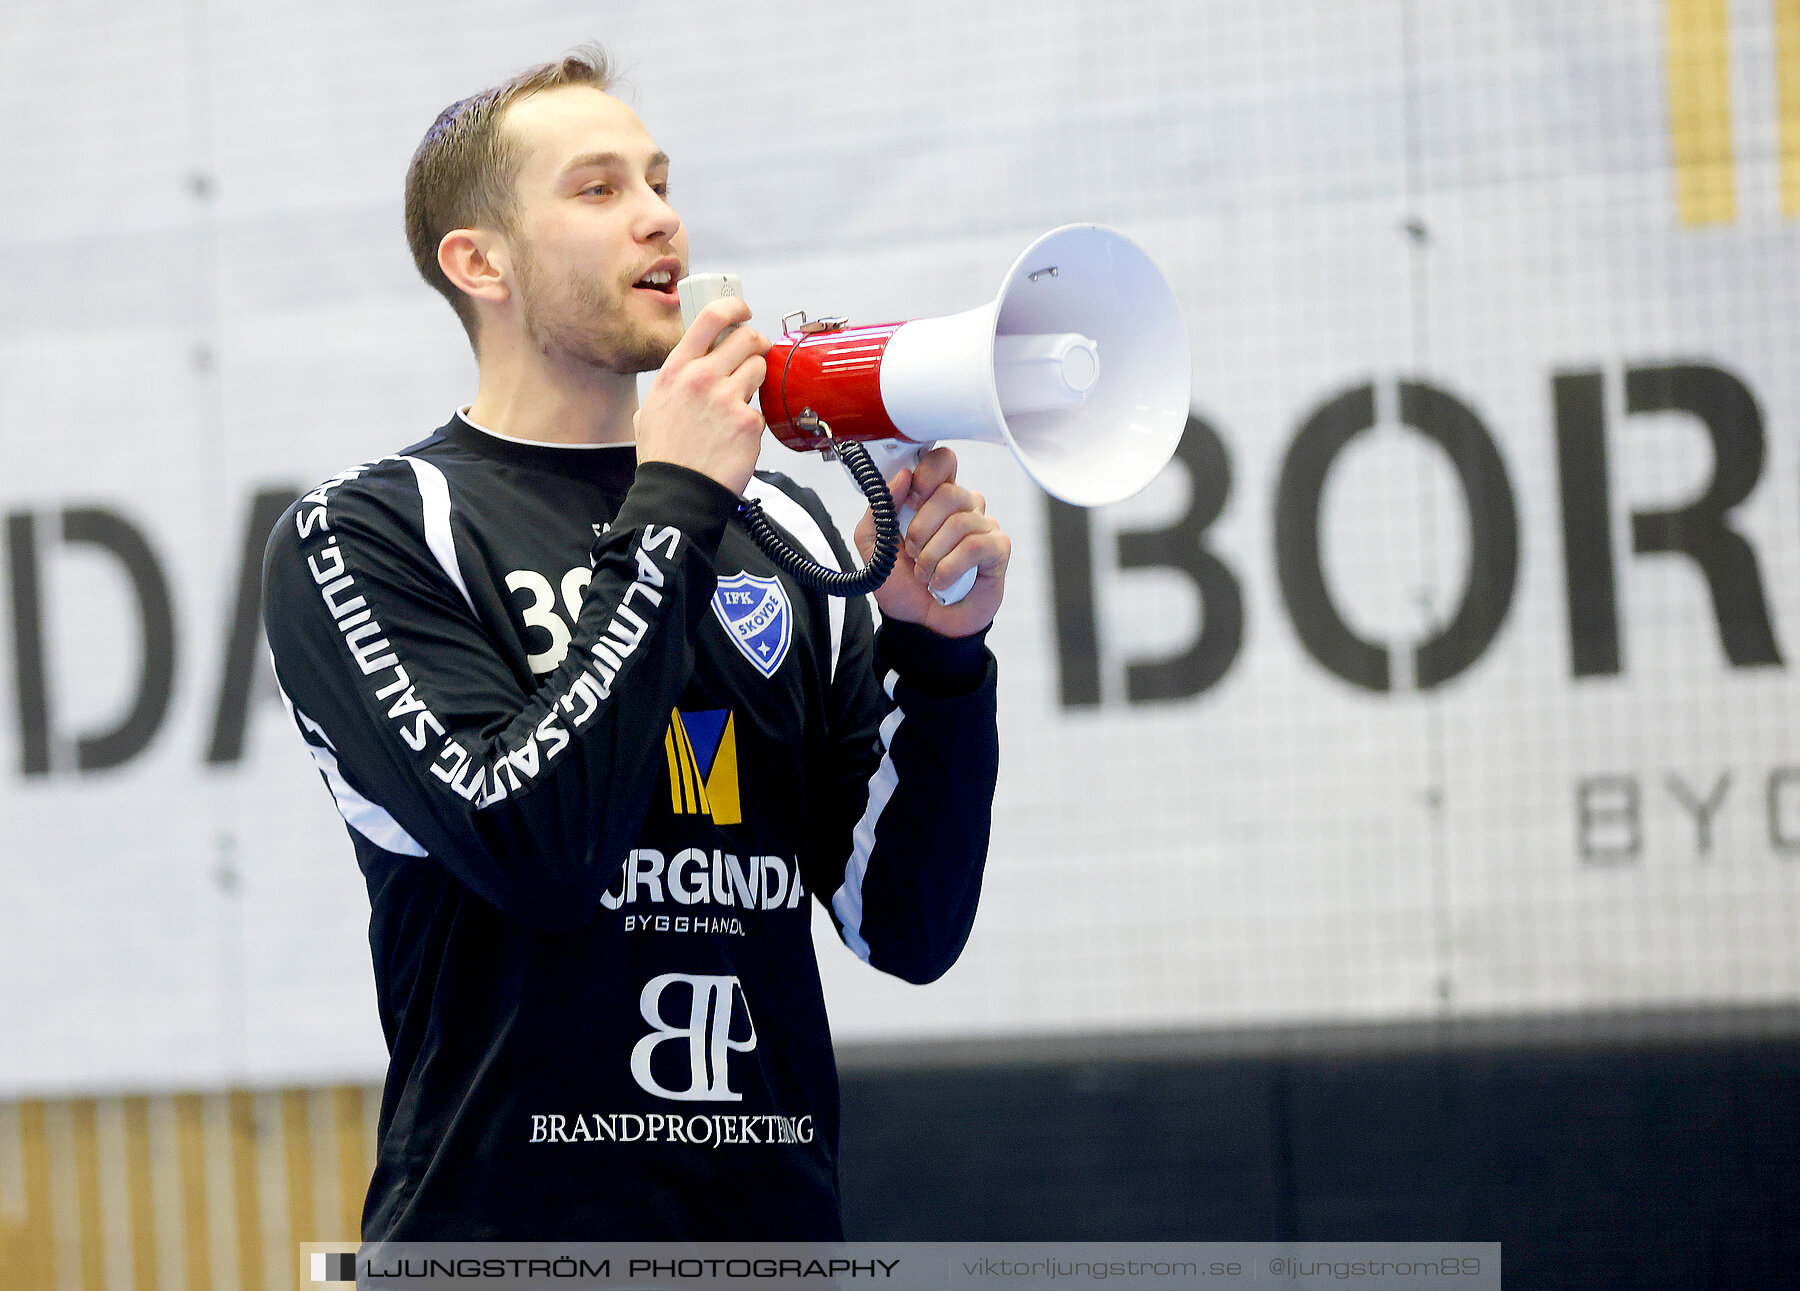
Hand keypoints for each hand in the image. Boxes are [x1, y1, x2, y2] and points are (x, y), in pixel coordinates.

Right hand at [634, 298, 769, 495]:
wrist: (677, 492)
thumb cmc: (664, 455)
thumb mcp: (650, 408)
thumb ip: (673, 383)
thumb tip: (685, 372)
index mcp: (676, 370)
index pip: (711, 317)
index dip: (734, 307)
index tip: (744, 311)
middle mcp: (702, 377)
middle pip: (747, 337)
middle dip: (756, 343)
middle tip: (755, 354)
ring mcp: (728, 398)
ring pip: (759, 368)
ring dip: (756, 380)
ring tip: (741, 400)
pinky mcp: (748, 422)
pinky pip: (760, 408)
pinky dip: (753, 420)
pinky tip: (736, 435)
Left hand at [855, 446, 1009, 636]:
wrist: (921, 624)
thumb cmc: (903, 585)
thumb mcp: (874, 546)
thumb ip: (879, 510)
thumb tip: (902, 477)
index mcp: (934, 498)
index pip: (942, 461)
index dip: (926, 475)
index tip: (909, 501)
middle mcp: (963, 507)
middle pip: (949, 492)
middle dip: (921, 528)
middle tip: (912, 552)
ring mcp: (983, 527)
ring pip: (960, 522)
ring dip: (932, 556)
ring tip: (925, 575)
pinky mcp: (998, 550)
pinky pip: (976, 546)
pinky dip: (950, 569)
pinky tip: (942, 583)